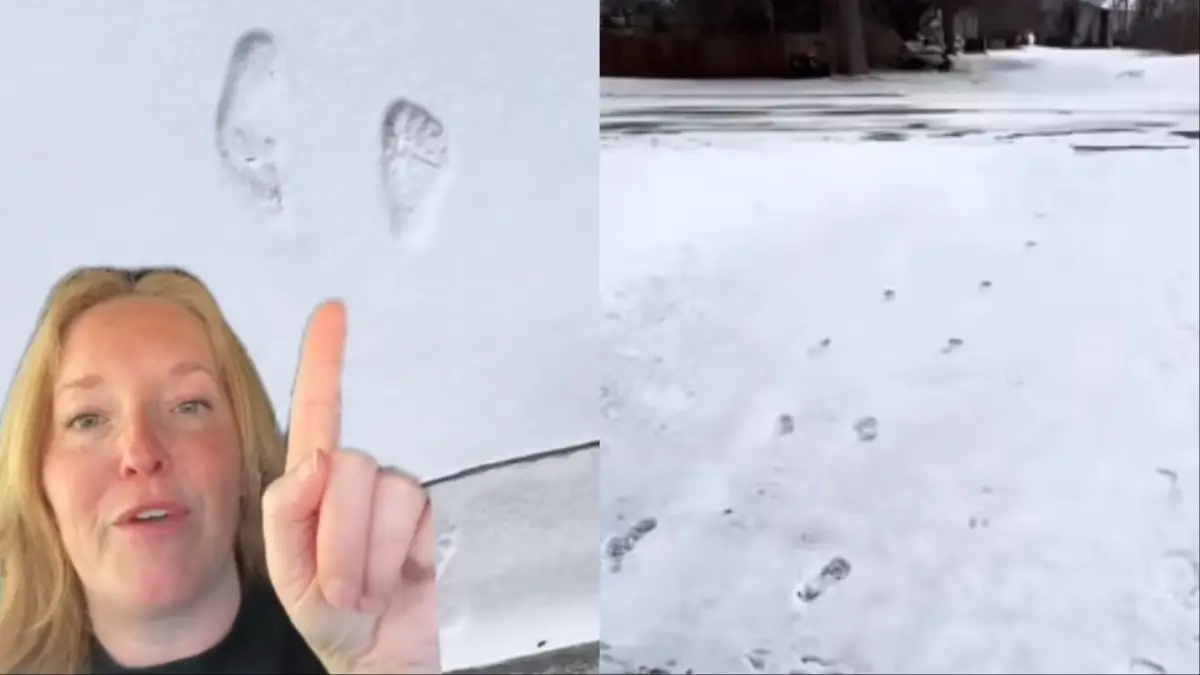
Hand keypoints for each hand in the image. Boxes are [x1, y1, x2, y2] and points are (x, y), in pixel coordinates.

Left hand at [261, 300, 440, 673]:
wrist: (384, 652)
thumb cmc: (333, 616)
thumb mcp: (289, 574)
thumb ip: (287, 514)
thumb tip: (319, 459)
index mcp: (314, 485)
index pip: (320, 410)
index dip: (325, 358)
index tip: (333, 311)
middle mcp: (358, 480)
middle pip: (347, 466)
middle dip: (335, 538)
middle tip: (337, 586)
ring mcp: (397, 498)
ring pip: (383, 494)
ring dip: (364, 558)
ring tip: (366, 589)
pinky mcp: (432, 516)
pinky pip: (414, 520)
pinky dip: (395, 563)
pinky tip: (400, 578)